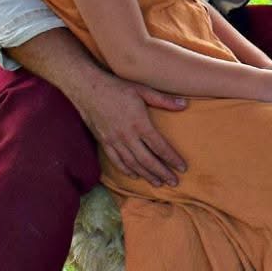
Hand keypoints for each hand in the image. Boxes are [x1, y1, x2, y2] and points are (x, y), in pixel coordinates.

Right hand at [72, 73, 189, 187]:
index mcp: (139, 124)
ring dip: (146, 175)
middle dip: (162, 172)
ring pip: (132, 163)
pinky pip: (116, 160)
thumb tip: (184, 105)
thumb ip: (164, 100)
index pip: (159, 146)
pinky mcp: (104, 141)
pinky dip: (126, 170)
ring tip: (158, 183)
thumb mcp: (143, 90)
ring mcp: (114, 140)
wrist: (87, 88)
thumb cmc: (117, 87)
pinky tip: (134, 175)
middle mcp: (127, 136)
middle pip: (147, 160)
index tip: (182, 168)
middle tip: (174, 183)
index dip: (172, 158)